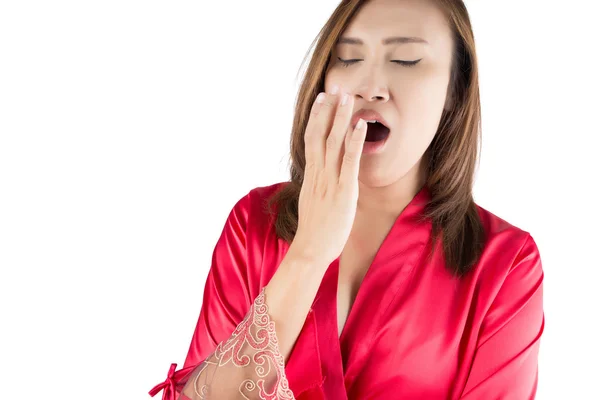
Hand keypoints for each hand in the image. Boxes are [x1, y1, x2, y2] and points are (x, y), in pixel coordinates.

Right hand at [289, 86, 366, 266]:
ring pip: (333, 142)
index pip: (311, 139)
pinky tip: (361, 125)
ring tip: (347, 97)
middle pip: (319, 134)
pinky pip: (349, 161)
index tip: (321, 100)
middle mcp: (318, 173)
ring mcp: (330, 180)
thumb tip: (323, 178)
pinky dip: (354, 141)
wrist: (310, 249)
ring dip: (340, 118)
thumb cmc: (314, 231)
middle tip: (334, 87)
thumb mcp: (313, 202)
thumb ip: (319, 186)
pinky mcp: (344, 190)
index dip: (316, 117)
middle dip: (327, 110)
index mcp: (311, 175)